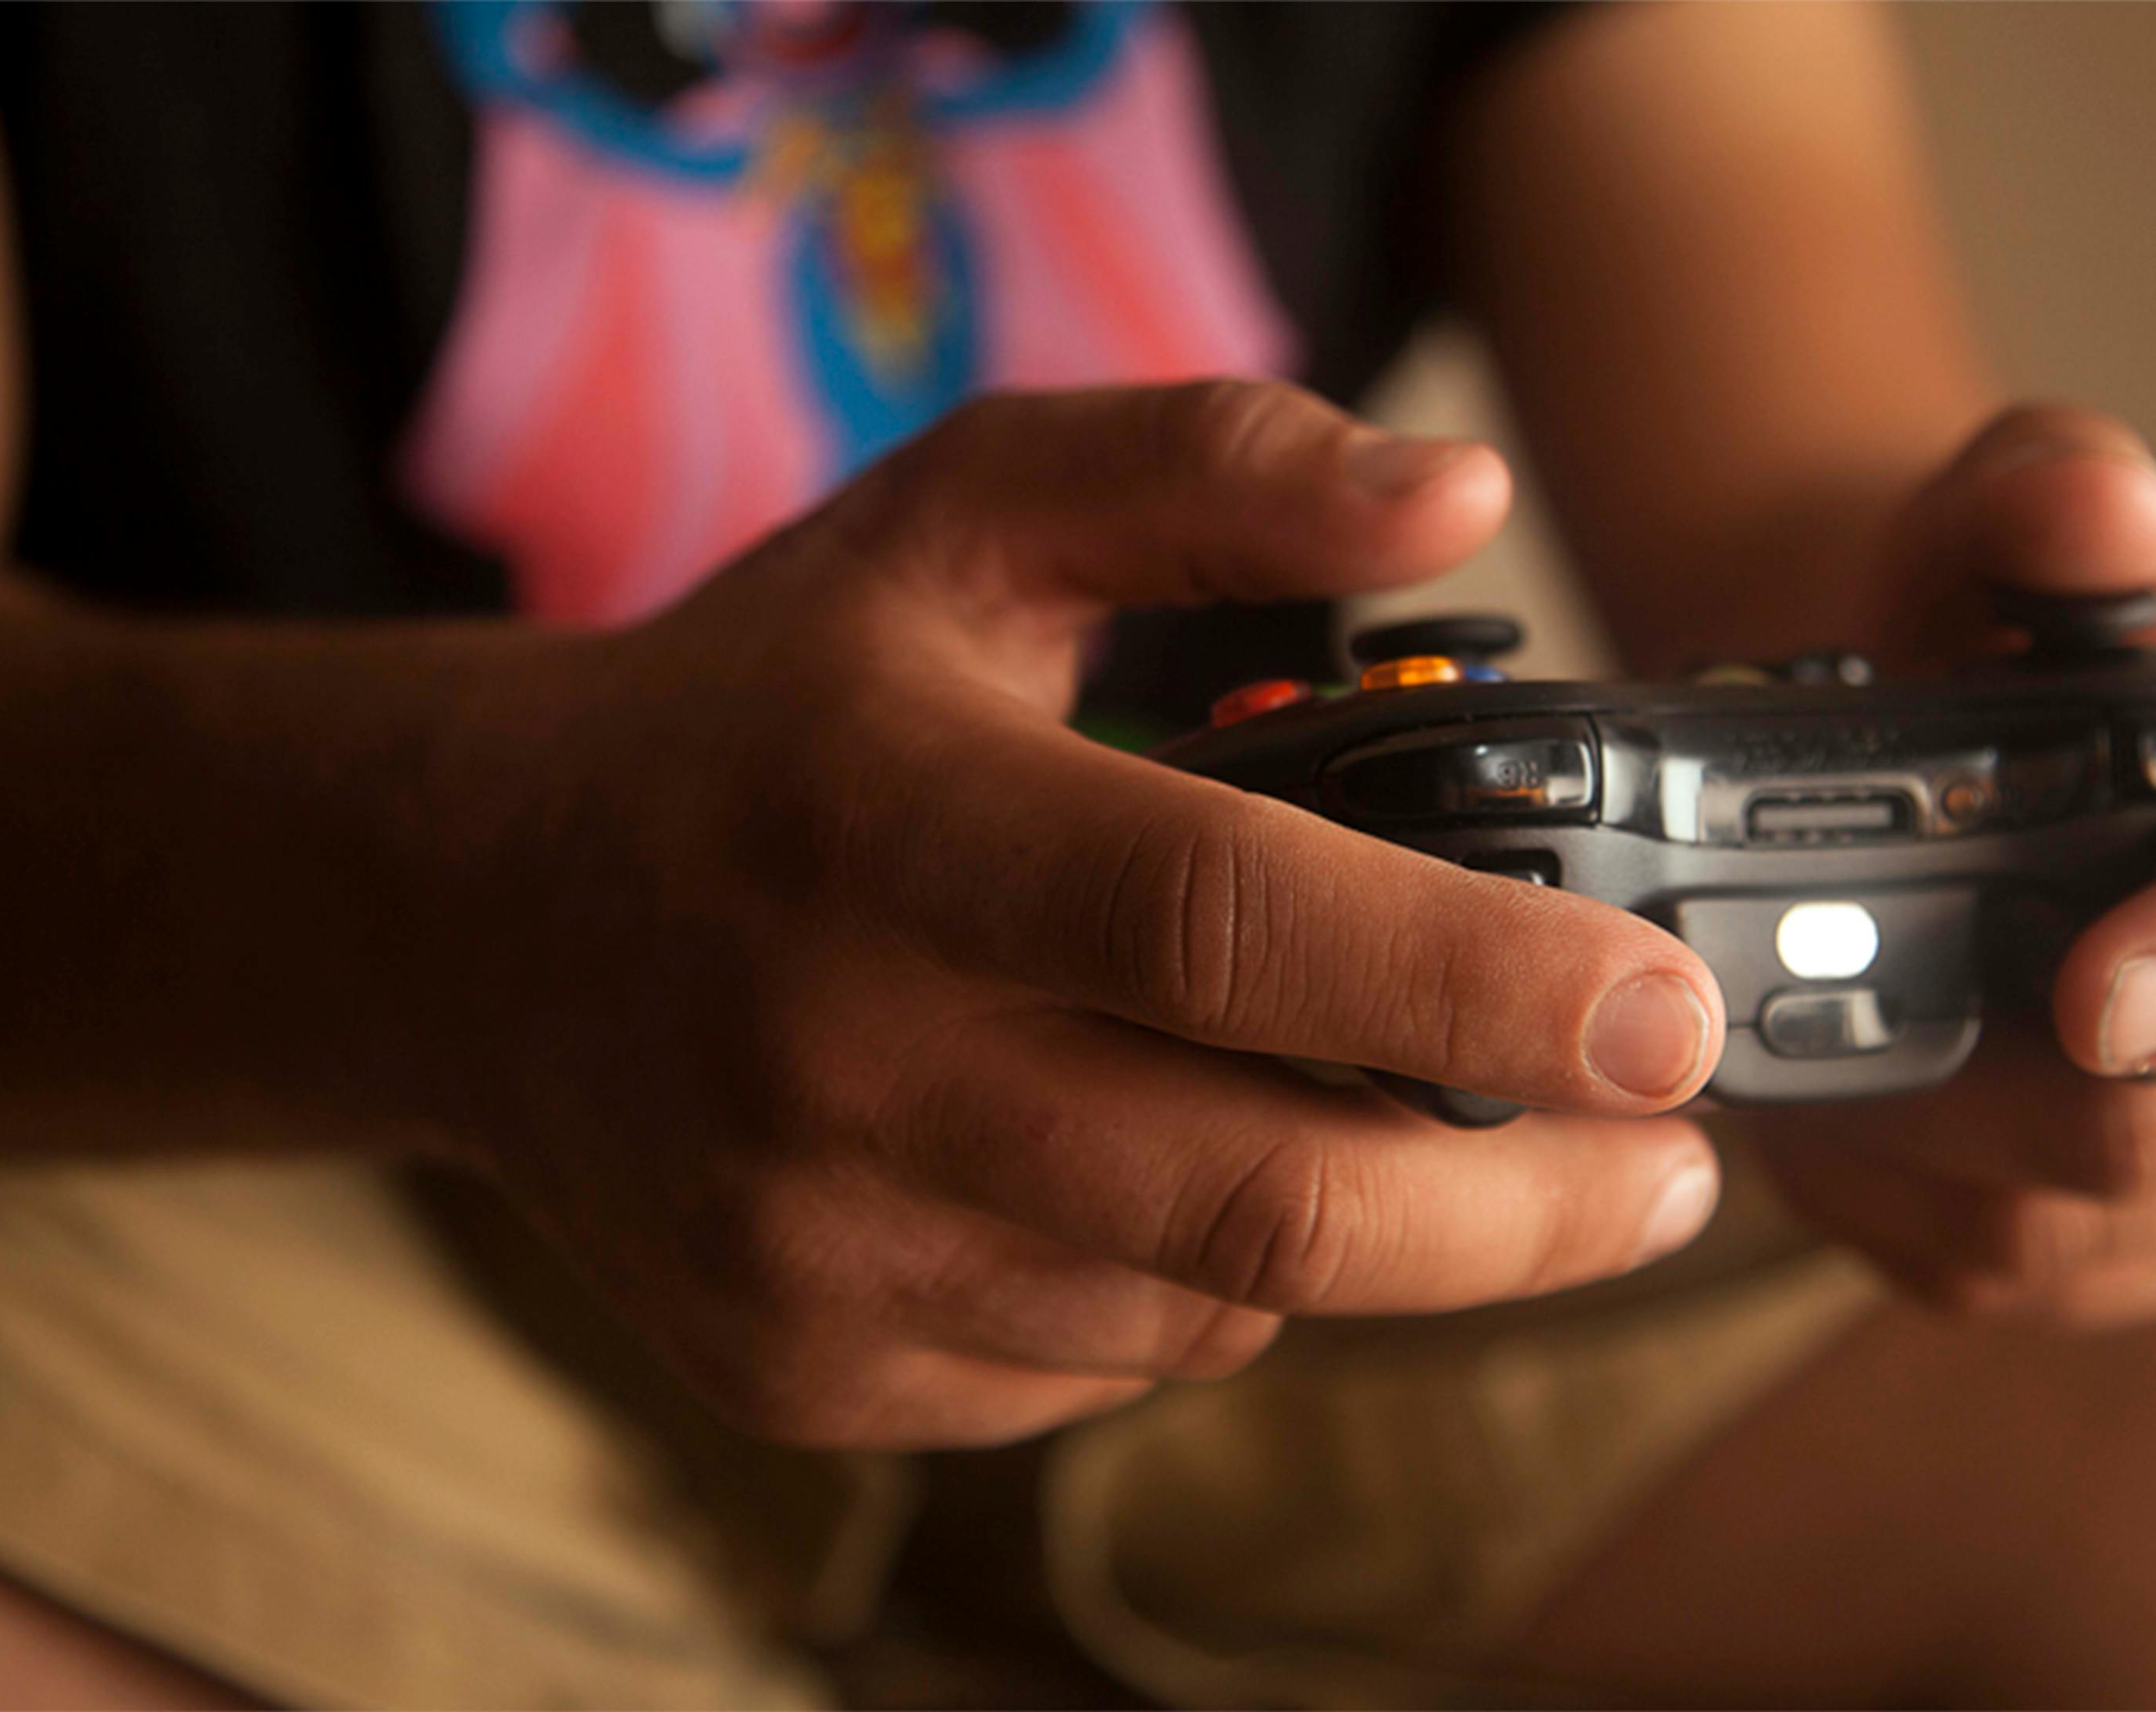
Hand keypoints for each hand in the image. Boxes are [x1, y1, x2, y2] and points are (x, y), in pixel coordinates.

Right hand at [459, 383, 1728, 1446]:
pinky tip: (1150, 1160)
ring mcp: (808, 1248)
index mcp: (883, 811)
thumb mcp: (964, 514)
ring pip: (1208, 1298)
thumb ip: (1209, 469)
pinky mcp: (805, 1368)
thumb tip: (1457, 492)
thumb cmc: (771, 703)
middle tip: (1666, 1163)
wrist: (483, 914)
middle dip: (1523, 1210)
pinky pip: (1110, 1360)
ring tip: (1355, 1107)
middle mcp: (832, 1055)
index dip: (1471, 985)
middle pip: (1260, 1197)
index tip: (1671, 1024)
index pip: (1216, 924)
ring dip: (1344, 1219)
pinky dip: (1200, 1276)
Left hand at [1750, 405, 2155, 1327]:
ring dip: (1918, 1140)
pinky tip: (1820, 1102)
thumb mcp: (2002, 532)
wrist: (1956, 769)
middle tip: (1835, 996)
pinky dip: (1879, 1200)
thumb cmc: (1997, 648)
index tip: (2091, 988)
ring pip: (2074, 1222)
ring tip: (1805, 1029)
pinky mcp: (2139, 1253)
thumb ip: (2046, 497)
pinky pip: (1995, 1272)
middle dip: (2002, 1074)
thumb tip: (2103, 514)